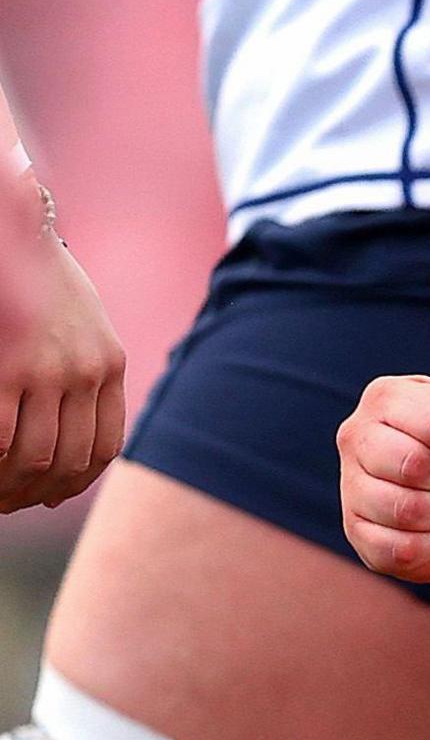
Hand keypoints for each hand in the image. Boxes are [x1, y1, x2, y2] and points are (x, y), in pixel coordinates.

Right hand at [0, 221, 125, 511]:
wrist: (12, 235)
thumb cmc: (39, 278)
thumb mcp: (83, 322)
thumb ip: (86, 366)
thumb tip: (75, 417)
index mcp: (108, 364)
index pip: (104, 446)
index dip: (76, 481)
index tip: (52, 495)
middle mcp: (84, 372)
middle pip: (69, 459)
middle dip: (39, 492)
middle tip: (11, 504)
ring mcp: (45, 371)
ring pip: (34, 457)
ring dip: (11, 485)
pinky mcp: (5, 369)